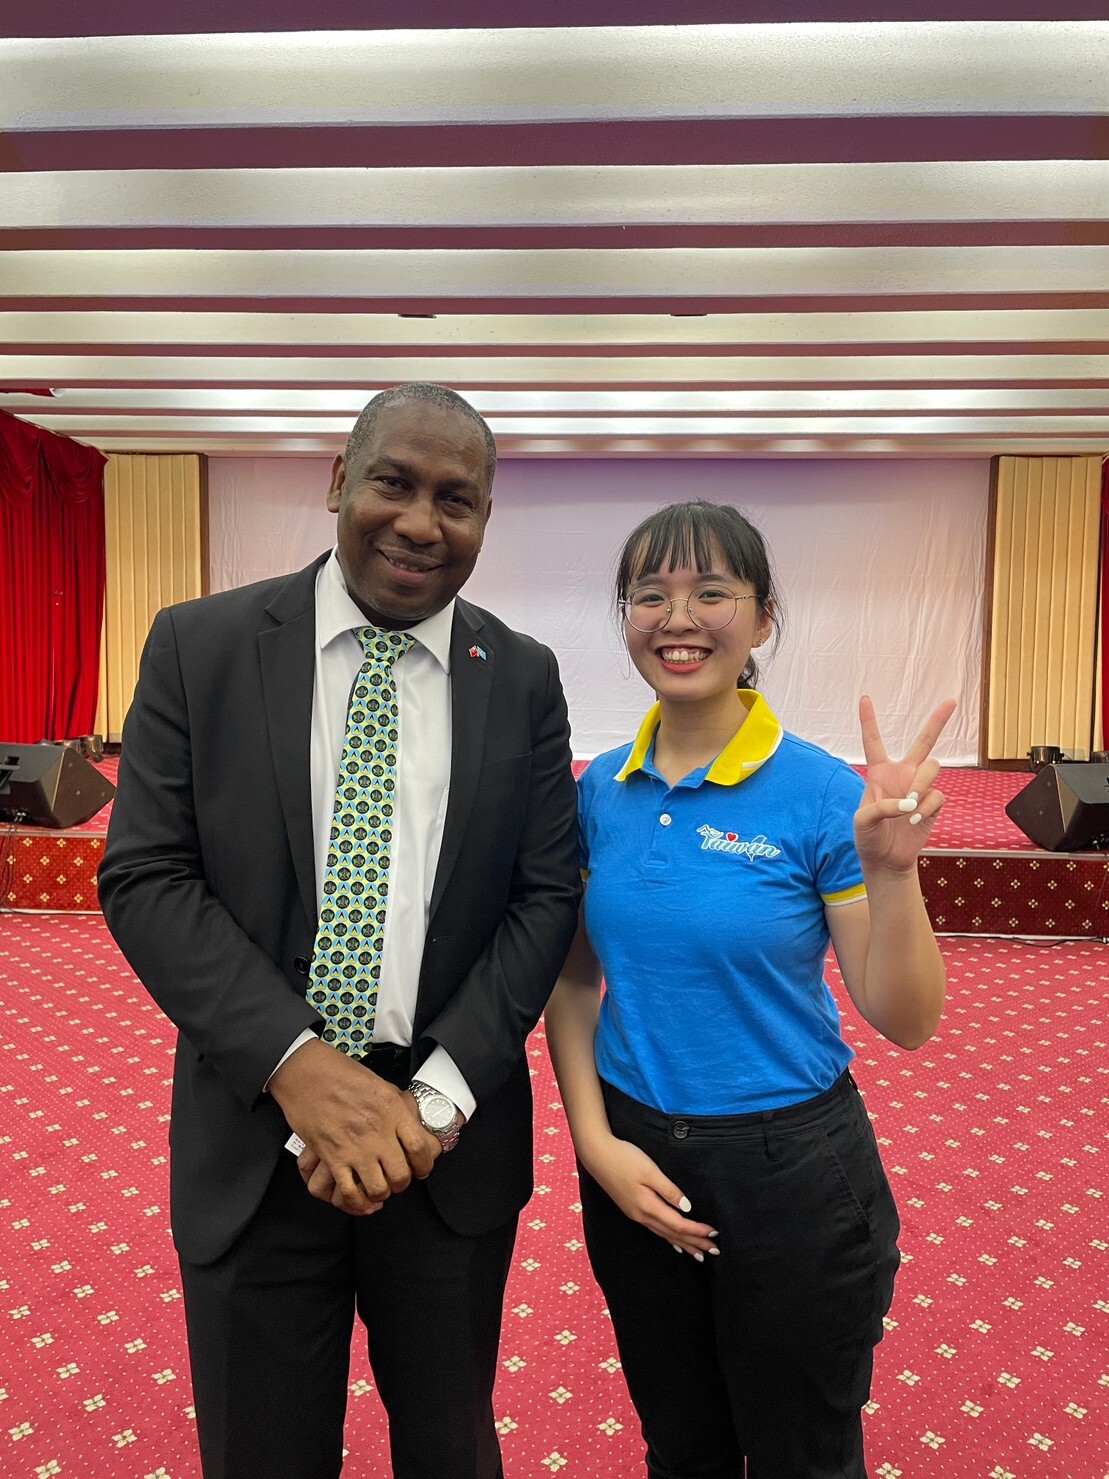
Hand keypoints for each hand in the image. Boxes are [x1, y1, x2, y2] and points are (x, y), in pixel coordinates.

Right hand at [268, 1038, 440, 1214]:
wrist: (307, 1074)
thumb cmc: (341, 1074)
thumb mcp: (381, 1085)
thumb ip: (397, 1108)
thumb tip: (411, 1126)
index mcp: (392, 1110)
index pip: (420, 1147)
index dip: (425, 1164)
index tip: (423, 1168)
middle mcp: (377, 1131)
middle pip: (401, 1174)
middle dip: (403, 1184)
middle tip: (400, 1180)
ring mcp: (355, 1147)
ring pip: (378, 1188)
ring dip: (381, 1194)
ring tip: (380, 1189)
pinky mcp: (332, 1157)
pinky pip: (348, 1191)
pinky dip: (357, 1202)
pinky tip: (361, 1200)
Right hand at [582, 1135, 717, 1258]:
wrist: (597, 1154)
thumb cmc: (624, 1158)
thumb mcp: (650, 1171)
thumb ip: (669, 1190)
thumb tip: (687, 1207)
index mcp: (648, 1206)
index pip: (679, 1225)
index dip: (697, 1231)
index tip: (714, 1234)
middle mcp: (642, 1215)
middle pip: (673, 1234)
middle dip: (694, 1243)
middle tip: (714, 1251)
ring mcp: (636, 1214)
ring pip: (664, 1234)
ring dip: (682, 1244)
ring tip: (697, 1254)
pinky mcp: (631, 1209)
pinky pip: (655, 1229)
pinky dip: (668, 1237)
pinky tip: (672, 1241)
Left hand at [855, 695, 955, 872]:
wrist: (886, 859)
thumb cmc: (868, 837)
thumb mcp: (862, 821)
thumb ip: (880, 807)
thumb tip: (909, 802)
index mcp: (879, 773)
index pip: (873, 742)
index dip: (868, 721)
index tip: (864, 698)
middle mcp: (902, 774)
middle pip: (924, 742)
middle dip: (938, 721)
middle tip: (951, 701)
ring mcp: (920, 788)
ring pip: (932, 768)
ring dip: (921, 785)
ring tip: (909, 806)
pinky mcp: (933, 804)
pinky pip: (937, 796)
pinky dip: (926, 808)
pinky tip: (914, 820)